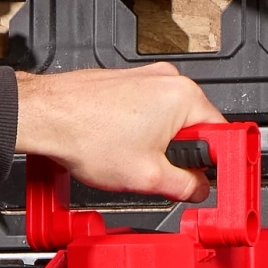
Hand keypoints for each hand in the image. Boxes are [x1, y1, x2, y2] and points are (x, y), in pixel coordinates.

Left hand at [15, 65, 228, 196]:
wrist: (45, 117)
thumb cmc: (85, 134)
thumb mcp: (147, 176)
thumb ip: (185, 187)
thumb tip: (198, 189)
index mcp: (185, 96)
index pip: (222, 135)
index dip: (216, 165)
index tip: (209, 179)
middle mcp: (168, 80)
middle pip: (195, 128)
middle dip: (181, 156)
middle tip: (160, 174)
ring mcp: (146, 78)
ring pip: (170, 122)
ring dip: (159, 146)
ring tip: (132, 158)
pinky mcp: (126, 83)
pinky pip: (148, 113)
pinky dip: (140, 133)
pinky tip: (119, 145)